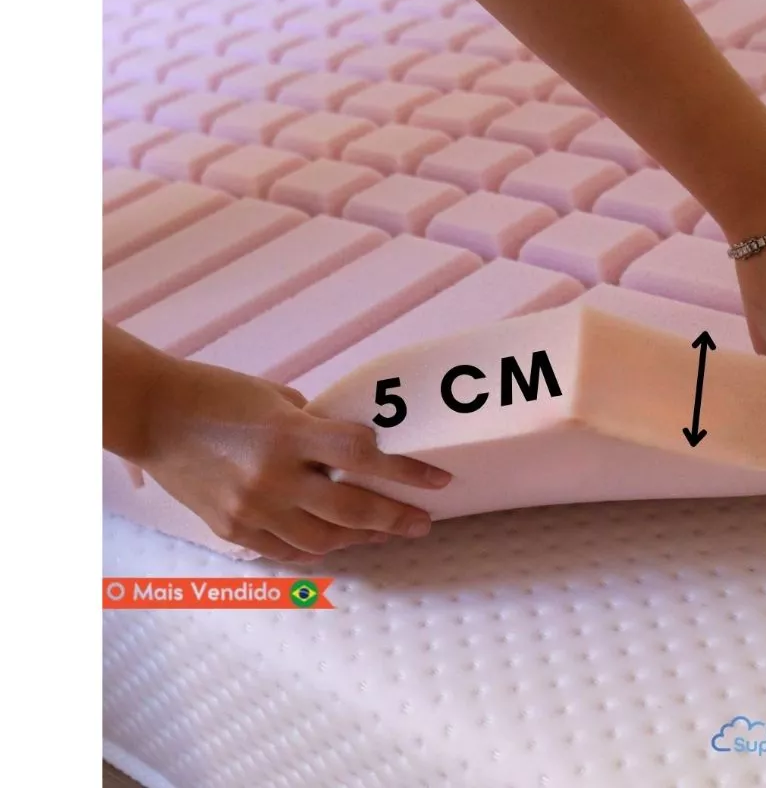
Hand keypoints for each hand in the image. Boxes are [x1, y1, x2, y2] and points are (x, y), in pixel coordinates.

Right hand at [137, 356, 451, 562]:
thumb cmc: (215, 392)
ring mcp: (252, 508)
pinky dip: (317, 548)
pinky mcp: (232, 529)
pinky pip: (285, 550)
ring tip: (385, 532)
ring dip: (362, 538)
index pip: (364, 455)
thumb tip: (347, 444)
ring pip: (323, 540)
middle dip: (396, 517)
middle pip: (352, 508)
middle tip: (423, 521)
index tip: (438, 479)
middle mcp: (274, 477)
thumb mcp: (275, 396)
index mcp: (289, 434)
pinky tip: (337, 541)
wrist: (151, 415)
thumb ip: (314, 423)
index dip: (407, 471)